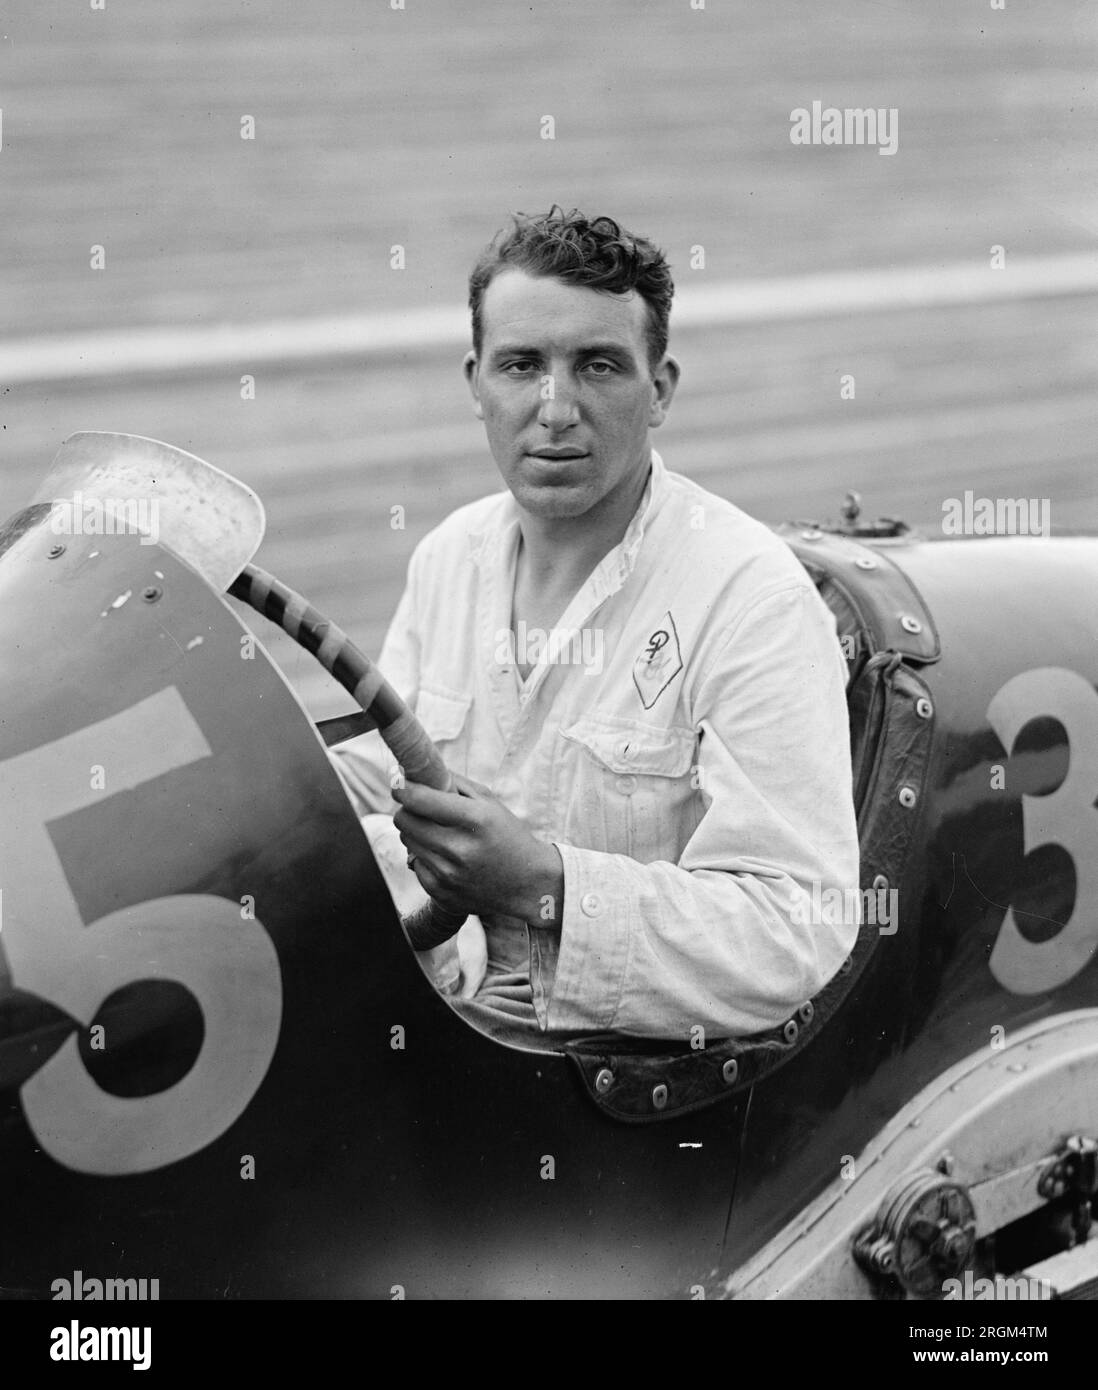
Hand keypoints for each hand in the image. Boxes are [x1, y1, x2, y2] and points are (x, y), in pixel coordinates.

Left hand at [392, 774, 563, 924]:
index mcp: (475, 819)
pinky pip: (415, 863)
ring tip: (440, 833)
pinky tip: (446, 857)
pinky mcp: (441, 893)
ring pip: (406, 840)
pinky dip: (425, 856)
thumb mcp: (490, 802)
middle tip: (421, 808)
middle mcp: (459, 849)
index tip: (399, 783)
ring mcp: (448, 875)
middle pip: (404, 820)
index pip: (420, 800)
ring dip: (416, 832)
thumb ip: (453, 783)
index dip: (403, 789)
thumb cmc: (508, 836)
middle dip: (408, 809)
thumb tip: (416, 772)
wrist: (528, 884)